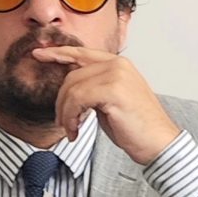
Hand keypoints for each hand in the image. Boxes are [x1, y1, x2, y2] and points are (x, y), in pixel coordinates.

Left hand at [31, 46, 179, 164]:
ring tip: (71, 129)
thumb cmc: (135, 127)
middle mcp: (117, 65)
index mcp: (118, 64)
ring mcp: (116, 75)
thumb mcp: (109, 101)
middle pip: (71, 76)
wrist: (159, 143)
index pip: (81, 53)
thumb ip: (92, 88)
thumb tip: (69, 89)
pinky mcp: (113, 90)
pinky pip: (77, 99)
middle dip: (60, 101)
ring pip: (71, 89)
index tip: (38, 54)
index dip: (58, 53)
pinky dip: (71, 117)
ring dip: (65, 113)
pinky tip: (76, 130)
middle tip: (63, 123)